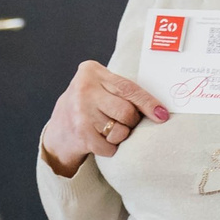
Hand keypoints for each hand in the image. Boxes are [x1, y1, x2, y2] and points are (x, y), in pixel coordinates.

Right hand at [40, 62, 169, 177]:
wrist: (58, 131)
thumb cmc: (88, 106)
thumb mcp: (99, 88)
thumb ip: (122, 90)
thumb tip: (160, 110)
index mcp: (91, 71)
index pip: (128, 88)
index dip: (148, 103)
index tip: (162, 115)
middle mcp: (84, 88)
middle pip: (126, 111)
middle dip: (131, 121)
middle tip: (123, 122)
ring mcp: (80, 112)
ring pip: (120, 130)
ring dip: (120, 135)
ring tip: (107, 130)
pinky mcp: (80, 133)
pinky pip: (110, 146)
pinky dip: (110, 148)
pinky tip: (100, 140)